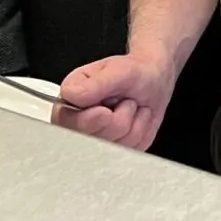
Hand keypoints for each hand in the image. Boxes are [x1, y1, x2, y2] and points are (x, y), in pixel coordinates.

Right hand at [52, 52, 171, 150]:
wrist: (153, 79)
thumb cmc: (133, 72)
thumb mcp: (117, 71)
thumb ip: (94, 84)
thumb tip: (71, 95)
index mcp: (70, 101)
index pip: (67, 123)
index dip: (91, 119)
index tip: (106, 109)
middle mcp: (78, 123)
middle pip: (94, 139)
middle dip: (118, 119)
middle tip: (123, 100)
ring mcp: (97, 139)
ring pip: (115, 145)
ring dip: (132, 123)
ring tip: (130, 106)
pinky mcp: (116, 150)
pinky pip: (130, 149)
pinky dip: (141, 131)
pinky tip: (137, 118)